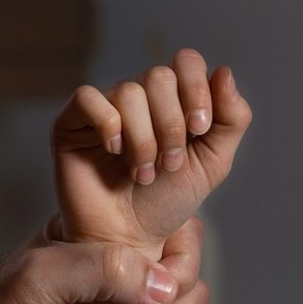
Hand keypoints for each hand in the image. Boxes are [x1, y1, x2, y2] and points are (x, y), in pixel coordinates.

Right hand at [52, 49, 251, 249]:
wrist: (128, 240)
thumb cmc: (165, 203)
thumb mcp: (212, 163)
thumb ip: (231, 120)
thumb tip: (224, 72)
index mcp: (172, 99)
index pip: (185, 63)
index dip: (197, 89)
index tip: (199, 130)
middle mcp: (138, 97)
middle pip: (159, 76)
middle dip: (171, 125)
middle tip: (168, 165)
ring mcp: (104, 108)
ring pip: (129, 92)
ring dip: (144, 139)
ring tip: (142, 173)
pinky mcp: (71, 123)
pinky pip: (88, 98)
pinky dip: (108, 125)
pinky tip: (114, 152)